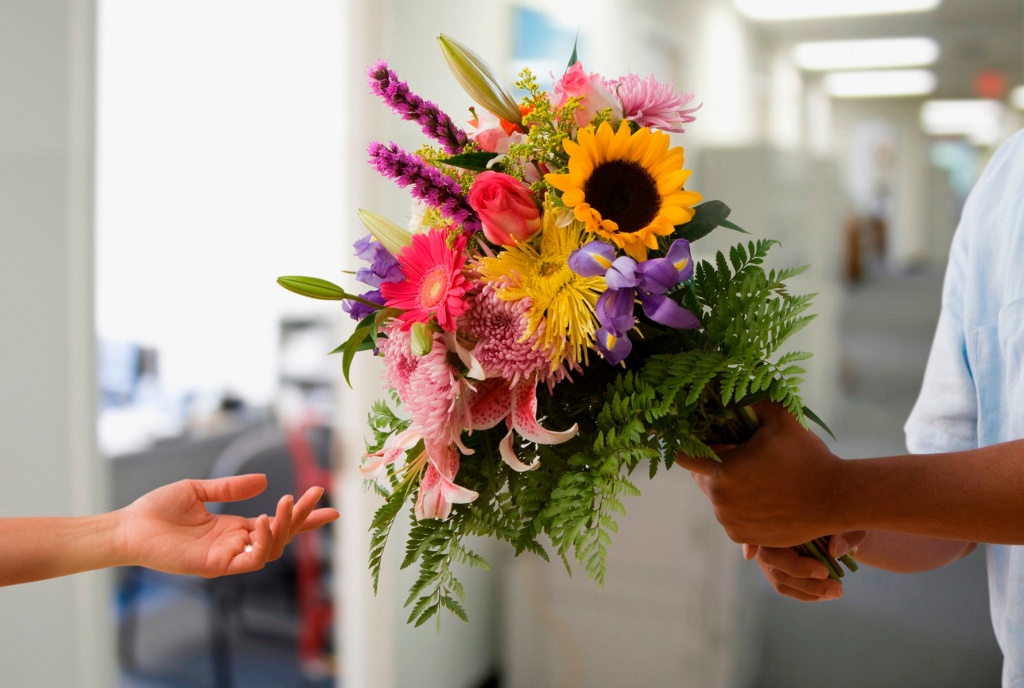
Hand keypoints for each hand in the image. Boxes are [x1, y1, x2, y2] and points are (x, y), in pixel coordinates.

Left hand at [117, 475, 338, 576]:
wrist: (127, 527)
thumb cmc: (156, 510)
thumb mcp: (198, 490)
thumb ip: (230, 488)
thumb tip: (263, 480)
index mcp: (233, 528)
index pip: (276, 523)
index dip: (302, 516)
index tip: (328, 505)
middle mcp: (234, 544)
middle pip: (281, 536)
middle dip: (303, 518)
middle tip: (318, 496)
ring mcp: (226, 557)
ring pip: (271, 549)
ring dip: (283, 527)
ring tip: (284, 504)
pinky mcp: (215, 566)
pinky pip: (249, 560)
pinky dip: (261, 543)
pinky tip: (262, 521)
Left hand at [675, 403, 844, 546]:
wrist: (836, 499)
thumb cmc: (808, 455)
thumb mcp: (781, 418)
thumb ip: (750, 400)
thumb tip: (725, 381)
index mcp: (723, 471)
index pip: (684, 455)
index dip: (690, 442)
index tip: (701, 436)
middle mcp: (720, 501)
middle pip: (701, 476)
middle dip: (714, 463)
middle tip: (739, 453)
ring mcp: (730, 521)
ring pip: (717, 496)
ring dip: (728, 485)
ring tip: (756, 474)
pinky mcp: (742, 537)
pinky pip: (731, 515)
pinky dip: (740, 505)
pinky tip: (762, 493)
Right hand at [744, 532, 864, 601]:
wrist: (839, 532)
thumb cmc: (841, 522)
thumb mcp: (848, 523)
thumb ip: (843, 533)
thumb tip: (834, 550)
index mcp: (778, 518)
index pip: (760, 531)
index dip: (750, 542)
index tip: (751, 553)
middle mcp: (766, 537)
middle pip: (772, 558)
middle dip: (800, 571)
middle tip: (829, 576)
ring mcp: (768, 556)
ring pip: (780, 578)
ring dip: (809, 588)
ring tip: (838, 591)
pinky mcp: (776, 573)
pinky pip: (786, 587)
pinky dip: (807, 594)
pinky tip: (827, 593)